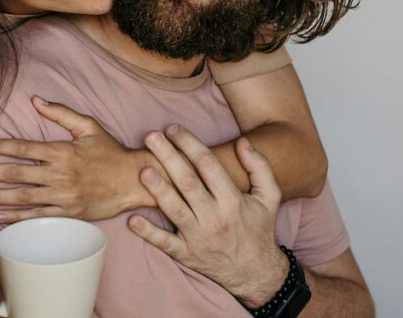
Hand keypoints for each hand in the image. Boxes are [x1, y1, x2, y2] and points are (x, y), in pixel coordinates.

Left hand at [0, 96, 142, 222]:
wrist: (133, 181)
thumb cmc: (110, 152)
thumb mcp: (89, 126)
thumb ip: (61, 113)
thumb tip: (36, 100)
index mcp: (62, 151)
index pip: (23, 148)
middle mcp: (59, 174)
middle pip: (15, 174)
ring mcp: (62, 196)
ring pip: (21, 197)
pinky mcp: (67, 213)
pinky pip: (37, 217)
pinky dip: (16, 218)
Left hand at [127, 125, 289, 308]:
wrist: (256, 274)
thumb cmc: (259, 229)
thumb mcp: (270, 197)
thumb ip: (259, 167)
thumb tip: (242, 142)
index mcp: (233, 200)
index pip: (208, 165)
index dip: (189, 143)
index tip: (173, 128)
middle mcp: (215, 218)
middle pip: (187, 182)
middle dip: (168, 157)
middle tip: (150, 136)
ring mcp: (198, 238)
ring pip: (174, 210)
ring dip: (157, 190)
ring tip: (142, 170)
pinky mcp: (186, 255)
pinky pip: (164, 243)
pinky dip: (148, 233)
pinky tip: (132, 220)